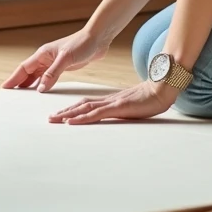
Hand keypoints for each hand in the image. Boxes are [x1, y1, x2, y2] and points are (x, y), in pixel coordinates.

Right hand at [1, 28, 109, 92]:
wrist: (97, 39)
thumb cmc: (82, 44)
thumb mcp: (66, 59)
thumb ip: (53, 73)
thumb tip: (40, 89)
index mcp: (43, 54)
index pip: (23, 68)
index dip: (13, 79)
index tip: (4, 87)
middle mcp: (46, 58)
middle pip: (27, 73)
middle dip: (18, 83)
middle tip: (9, 95)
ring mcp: (53, 62)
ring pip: (37, 75)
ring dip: (29, 84)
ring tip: (21, 95)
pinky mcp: (62, 66)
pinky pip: (47, 77)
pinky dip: (42, 84)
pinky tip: (40, 90)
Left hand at [48, 81, 177, 123]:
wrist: (161, 89)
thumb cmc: (151, 99)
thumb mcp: (133, 106)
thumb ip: (123, 110)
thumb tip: (118, 115)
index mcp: (110, 100)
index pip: (87, 104)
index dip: (72, 109)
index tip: (61, 114)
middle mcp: (107, 100)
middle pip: (81, 106)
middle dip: (65, 112)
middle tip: (50, 118)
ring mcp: (111, 103)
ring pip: (84, 109)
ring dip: (68, 114)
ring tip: (54, 119)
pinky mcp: (117, 108)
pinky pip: (96, 114)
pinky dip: (81, 118)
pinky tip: (71, 121)